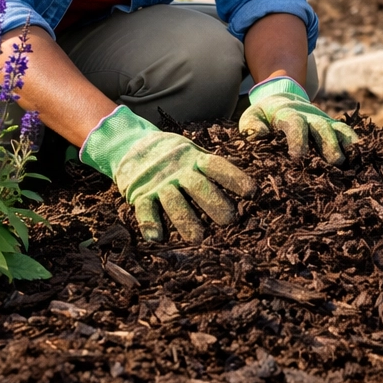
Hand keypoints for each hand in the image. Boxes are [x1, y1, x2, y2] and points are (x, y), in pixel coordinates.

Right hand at [81, 106, 255, 242]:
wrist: (130, 144)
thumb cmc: (172, 155)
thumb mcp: (192, 154)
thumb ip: (210, 168)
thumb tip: (245, 186)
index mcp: (194, 159)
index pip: (217, 167)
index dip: (234, 178)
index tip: (252, 192)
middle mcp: (178, 171)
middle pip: (198, 186)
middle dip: (214, 203)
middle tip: (229, 221)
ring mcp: (158, 183)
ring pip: (173, 201)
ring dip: (185, 219)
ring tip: (198, 238)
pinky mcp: (139, 194)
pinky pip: (144, 209)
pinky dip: (149, 222)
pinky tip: (157, 237)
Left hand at [239, 77, 357, 164]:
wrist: (282, 98)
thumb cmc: (264, 115)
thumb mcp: (252, 116)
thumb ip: (253, 125)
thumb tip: (258, 136)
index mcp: (287, 115)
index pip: (295, 124)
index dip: (298, 138)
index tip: (298, 156)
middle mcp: (309, 116)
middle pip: (321, 128)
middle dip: (328, 144)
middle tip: (335, 161)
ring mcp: (322, 121)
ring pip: (336, 130)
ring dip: (345, 144)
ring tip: (351, 161)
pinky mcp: (331, 127)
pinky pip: (345, 132)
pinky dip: (353, 142)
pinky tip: (361, 156)